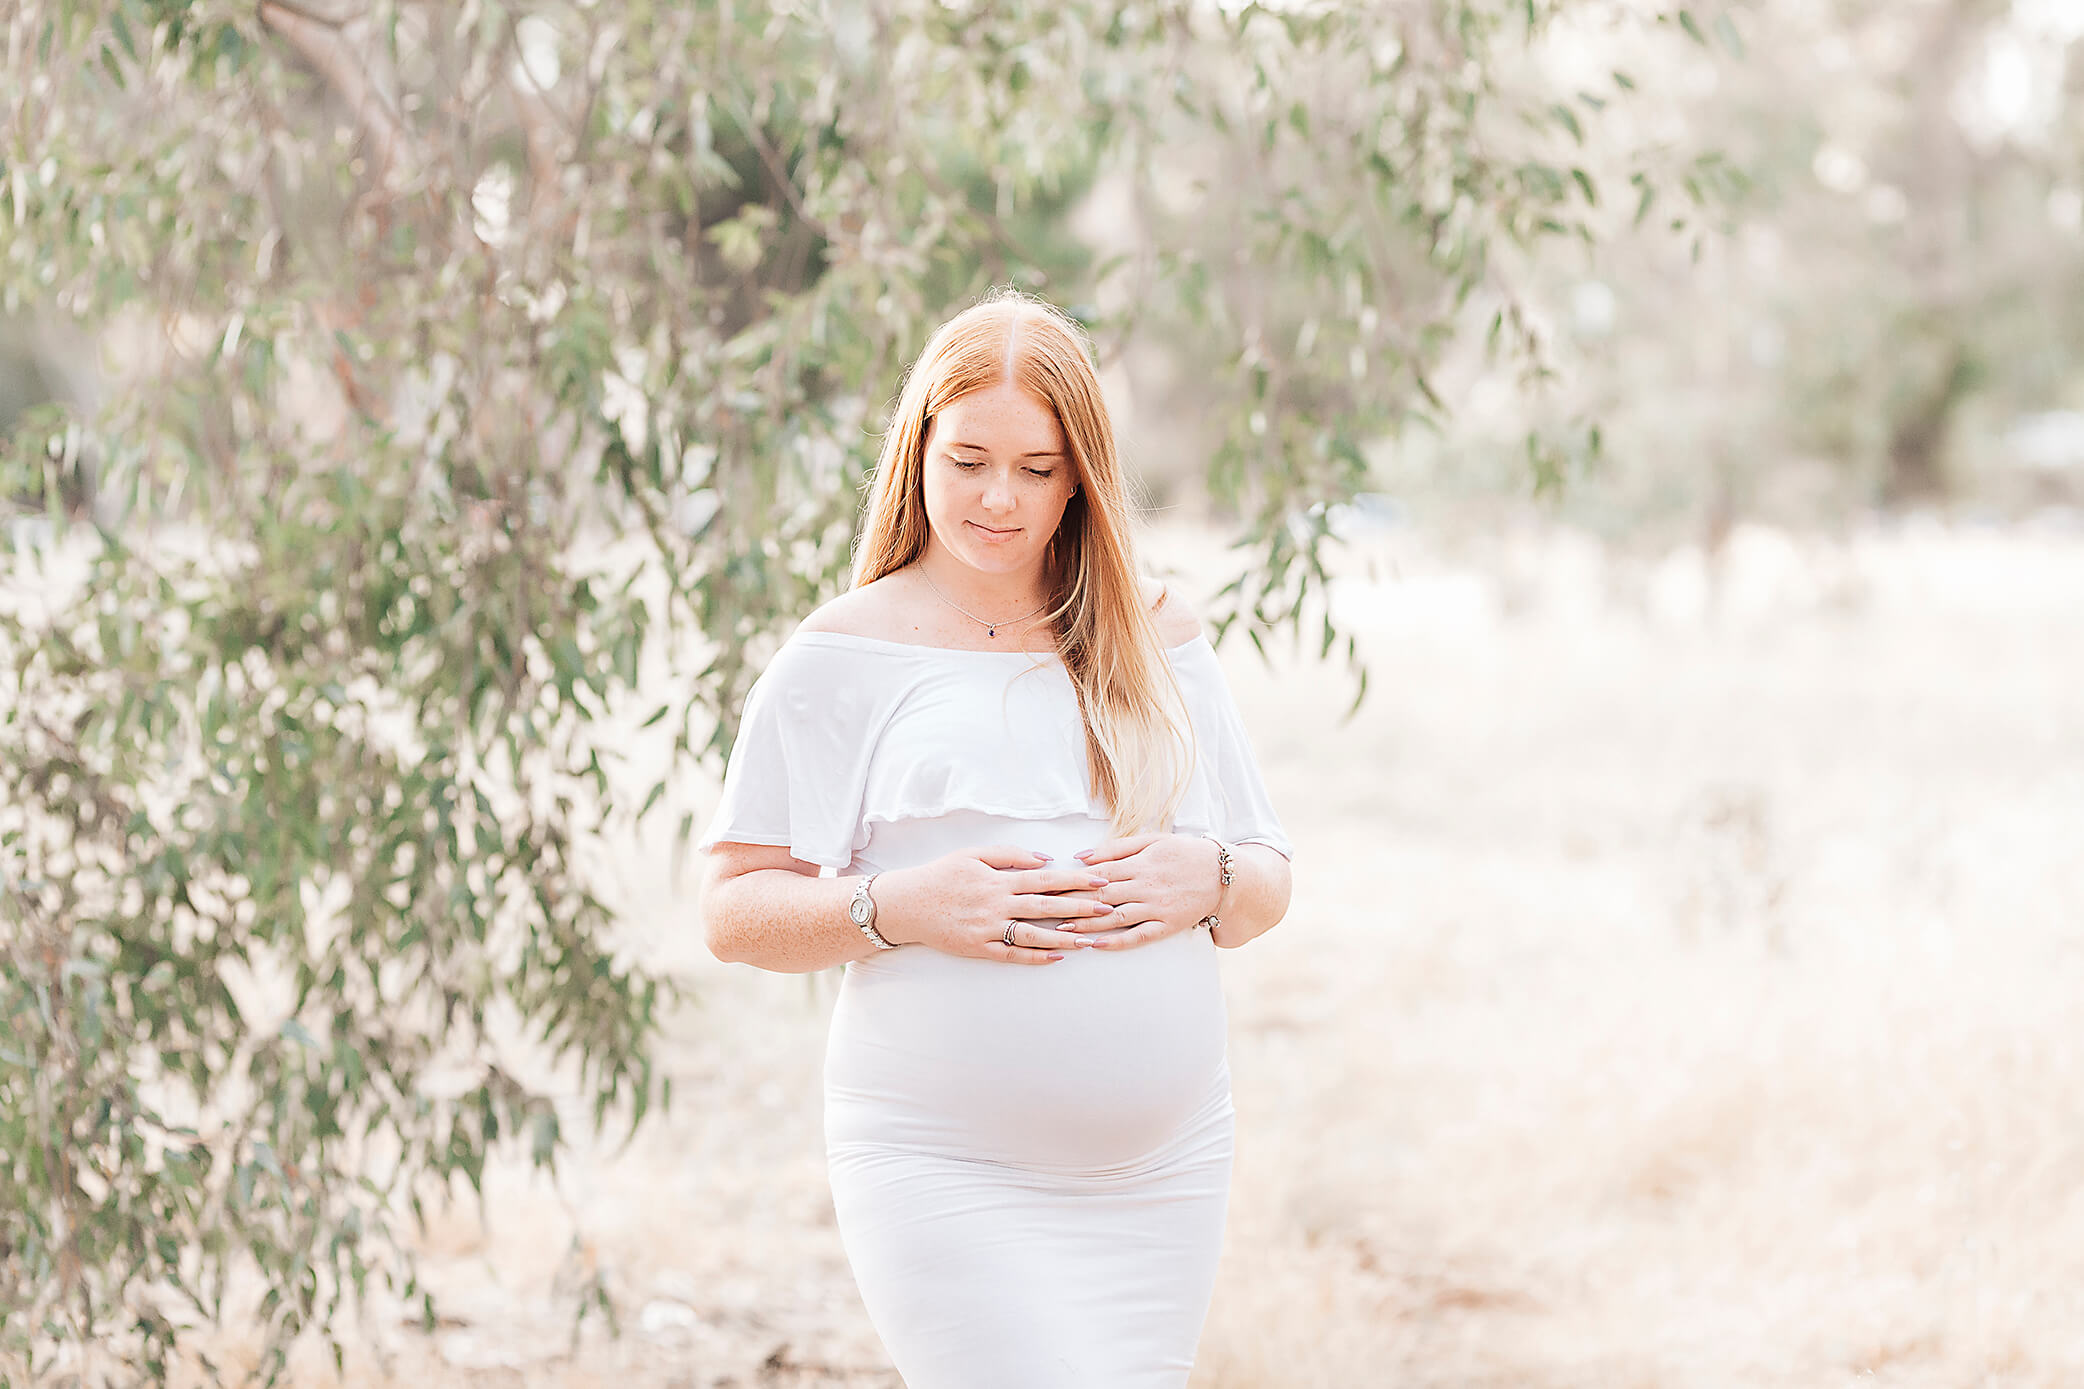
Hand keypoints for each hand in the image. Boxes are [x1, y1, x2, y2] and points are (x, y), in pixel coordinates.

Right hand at [874, 845, 1117, 965]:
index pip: (1046, 879)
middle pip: (1046, 907)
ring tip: (1091, 941)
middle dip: (1080, 908)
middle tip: (1109, 910)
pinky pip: (1011, 954)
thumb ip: (1010, 854)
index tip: (1101, 881)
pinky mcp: (978, 948)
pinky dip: (1035, 957)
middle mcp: (996, 904)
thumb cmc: (942, 875)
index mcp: (998, 879)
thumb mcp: (973, 854)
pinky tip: (1056, 957)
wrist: (907, 903)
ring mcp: (987, 928)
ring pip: (1033, 934)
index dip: (1076, 880)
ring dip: (1064, 937)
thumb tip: (1045, 859)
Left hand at [1061, 832, 1222, 951]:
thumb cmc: (1185, 853)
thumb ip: (1116, 847)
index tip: (1046, 886)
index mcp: (1139, 864)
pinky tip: (1097, 946)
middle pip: (1100, 898)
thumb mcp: (1152, 840)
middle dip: (1070, 904)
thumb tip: (1082, 856)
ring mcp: (1156, 908)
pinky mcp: (1167, 926)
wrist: (1223, 874)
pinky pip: (1139, 936)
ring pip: (1116, 918)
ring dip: (1088, 925)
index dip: (1070, 881)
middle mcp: (1145, 887)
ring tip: (1063, 930)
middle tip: (1042, 911)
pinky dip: (1117, 942)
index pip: (1097, 874)